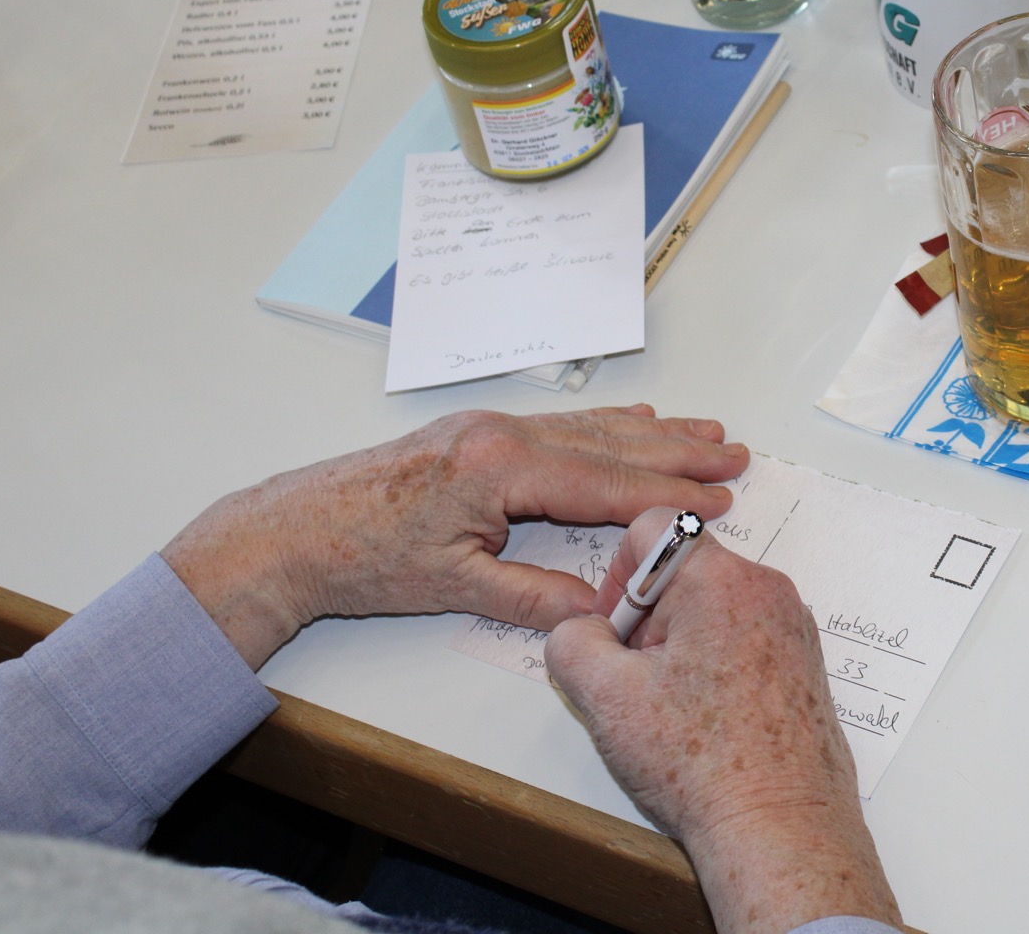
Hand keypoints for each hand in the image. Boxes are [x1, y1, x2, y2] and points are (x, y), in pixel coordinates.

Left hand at [161, 405, 747, 668]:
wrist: (292, 530)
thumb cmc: (362, 557)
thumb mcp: (453, 587)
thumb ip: (532, 595)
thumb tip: (598, 606)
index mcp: (499, 466)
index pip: (605, 482)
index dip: (666, 496)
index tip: (718, 501)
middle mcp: (501, 434)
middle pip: (610, 445)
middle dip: (679, 453)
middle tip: (735, 455)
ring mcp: (490, 427)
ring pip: (591, 429)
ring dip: (655, 433)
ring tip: (707, 432)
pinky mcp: (480, 432)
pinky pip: (562, 426)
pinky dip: (609, 426)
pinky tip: (638, 421)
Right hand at [546, 510, 900, 933]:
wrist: (778, 828)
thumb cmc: (704, 766)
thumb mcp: (606, 697)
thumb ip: (572, 642)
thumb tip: (579, 632)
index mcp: (723, 580)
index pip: (654, 527)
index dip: (617, 575)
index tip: (616, 630)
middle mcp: (768, 591)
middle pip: (684, 570)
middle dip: (648, 618)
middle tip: (638, 682)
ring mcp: (792, 629)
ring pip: (713, 607)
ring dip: (680, 645)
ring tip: (672, 710)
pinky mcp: (802, 664)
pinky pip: (744, 639)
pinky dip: (714, 666)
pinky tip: (704, 722)